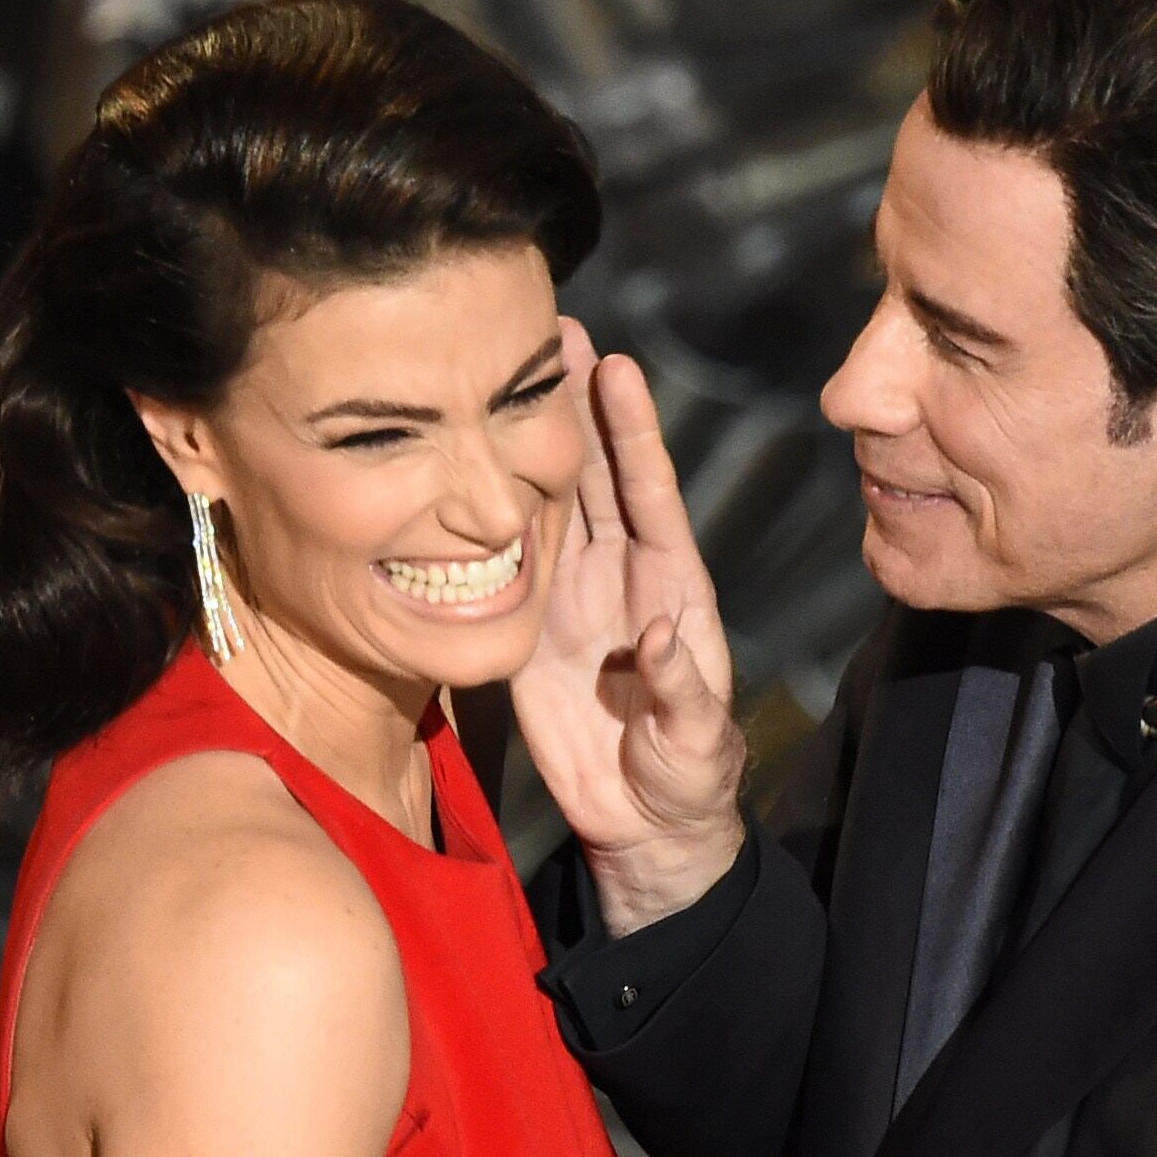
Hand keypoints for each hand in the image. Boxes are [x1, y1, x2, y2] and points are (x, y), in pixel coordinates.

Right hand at [512, 319, 745, 934]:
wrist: (642, 827)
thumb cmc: (689, 781)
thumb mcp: (696, 743)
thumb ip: (684, 692)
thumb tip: (662, 639)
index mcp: (672, 587)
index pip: (651, 494)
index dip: (632, 432)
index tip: (617, 368)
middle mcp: (620, 574)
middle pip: (592, 473)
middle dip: (572, 403)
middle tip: (551, 329)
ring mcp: (569, 594)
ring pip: (545, 499)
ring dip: (526, 436)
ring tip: (503, 367)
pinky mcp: (525, 625)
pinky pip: (502, 555)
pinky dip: (483, 506)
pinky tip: (459, 458)